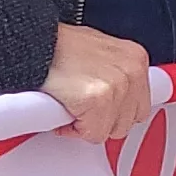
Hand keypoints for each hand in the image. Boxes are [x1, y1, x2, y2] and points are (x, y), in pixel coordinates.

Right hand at [43, 23, 158, 142]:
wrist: (34, 43)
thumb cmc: (58, 47)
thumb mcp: (98, 53)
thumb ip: (113, 75)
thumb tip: (116, 99)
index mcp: (136, 58)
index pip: (141, 105)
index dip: (115, 112)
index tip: (102, 110)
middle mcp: (132, 71)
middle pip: (129, 121)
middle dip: (103, 121)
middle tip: (82, 108)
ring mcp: (118, 85)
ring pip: (111, 131)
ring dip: (88, 124)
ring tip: (72, 105)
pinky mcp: (99, 99)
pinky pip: (93, 133)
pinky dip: (74, 128)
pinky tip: (65, 109)